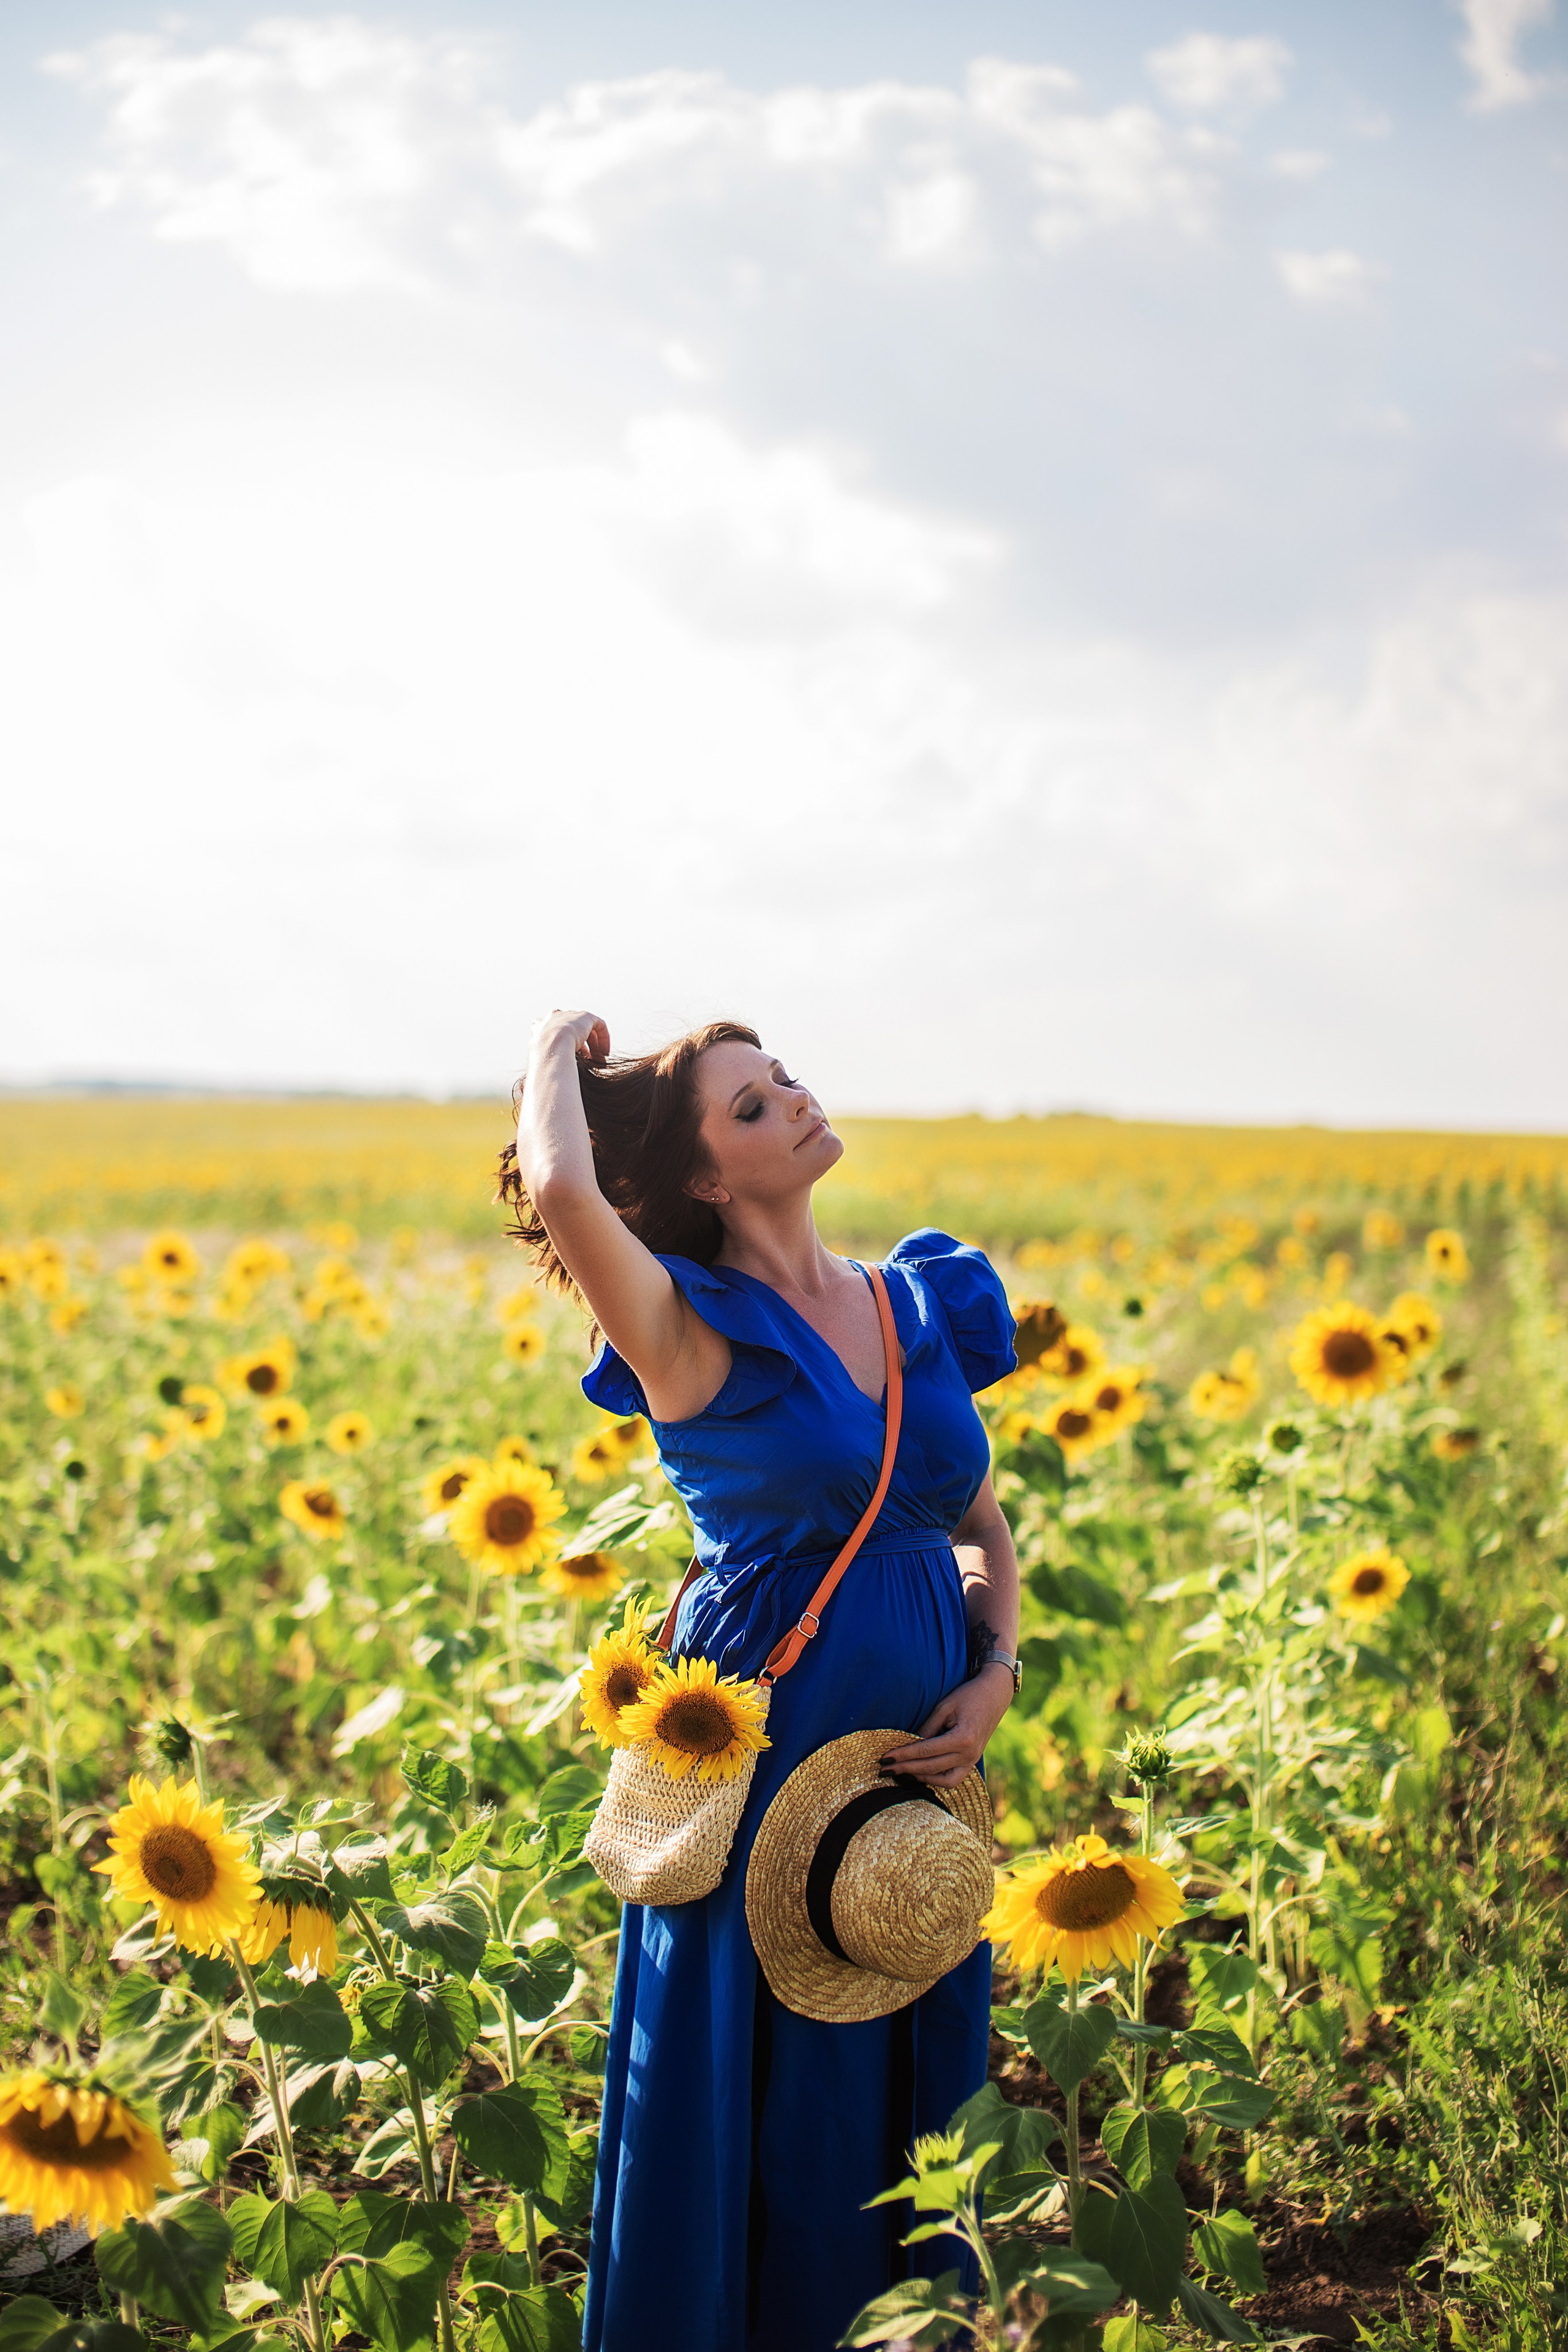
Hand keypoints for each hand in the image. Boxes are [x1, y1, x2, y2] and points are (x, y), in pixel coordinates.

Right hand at [535, 1009, 609, 1065]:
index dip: (562, 1041)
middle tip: (587, 1058)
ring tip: (598, 1059)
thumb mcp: (542, 1060)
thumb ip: (549, 1062)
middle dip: (580, 1043)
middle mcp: (555, 1017)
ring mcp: (570, 1015)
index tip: (569, 1054)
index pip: (551, 1029)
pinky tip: (605, 1052)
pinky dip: (603, 1038)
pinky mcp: (585, 1016)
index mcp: (540, 1025)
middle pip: (571, 1029)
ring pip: (585, 1028)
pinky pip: (598, 1024)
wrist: (551, 1046)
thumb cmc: (544, 1059)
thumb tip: (552, 1077)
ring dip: (593, 1044)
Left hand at [878, 1667, 1013, 1788]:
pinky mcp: (972, 1761)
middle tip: (885, 1769)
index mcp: (962, 1739)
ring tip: (901, 1772)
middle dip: (905, 1768)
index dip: (903, 1755)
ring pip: (943, 1780)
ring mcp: (972, 1760)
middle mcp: (969, 1754)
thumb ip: (927, 1728)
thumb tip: (909, 1745)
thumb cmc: (968, 1696)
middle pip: (930, 1767)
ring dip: (921, 1777)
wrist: (995, 1695)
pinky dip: (936, 1779)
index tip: (885, 1758)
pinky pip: (953, 1778)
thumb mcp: (944, 1707)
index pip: (925, 1751)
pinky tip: (921, 1773)